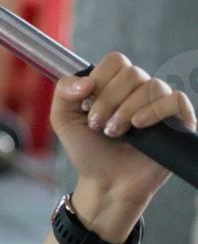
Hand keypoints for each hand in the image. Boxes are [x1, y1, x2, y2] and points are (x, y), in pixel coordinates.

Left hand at [53, 51, 196, 201]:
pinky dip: (153, 111)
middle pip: (132, 72)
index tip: (86, 105)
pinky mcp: (179, 120)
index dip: (100, 80)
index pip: (116, 61)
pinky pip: (175, 100)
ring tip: (114, 132)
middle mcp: (140, 91)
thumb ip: (64, 91)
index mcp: (115, 84)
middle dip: (108, 100)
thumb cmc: (88, 151)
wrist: (106, 182)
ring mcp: (160, 104)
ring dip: (126, 110)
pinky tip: (138, 126)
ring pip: (152, 86)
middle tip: (98, 124)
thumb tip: (86, 80)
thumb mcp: (63, 119)